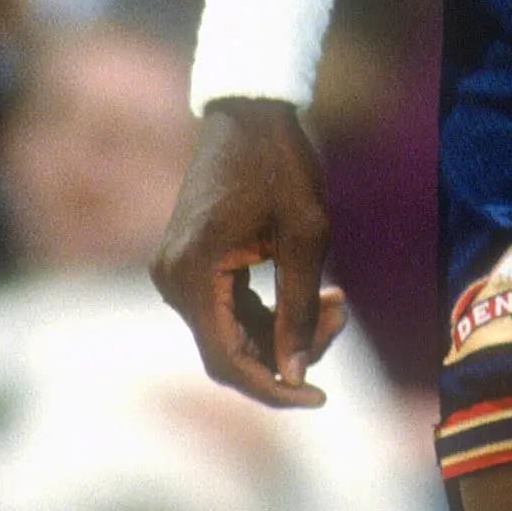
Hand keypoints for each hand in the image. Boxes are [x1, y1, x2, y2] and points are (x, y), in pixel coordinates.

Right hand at [151, 98, 347, 408]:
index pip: (228, 359)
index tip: (319, 398)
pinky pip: (224, 311)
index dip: (274, 388)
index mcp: (193, 273)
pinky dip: (265, 314)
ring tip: (335, 301)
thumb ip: (297, 310)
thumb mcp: (305, 237)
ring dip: (281, 332)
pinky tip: (314, 296)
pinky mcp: (187, 265)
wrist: (249, 112)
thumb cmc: (282, 165)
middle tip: (340, 316)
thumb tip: (295, 375)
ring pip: (229, 333)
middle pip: (229, 351)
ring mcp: (174, 272)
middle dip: (288, 352)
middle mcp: (171, 279)